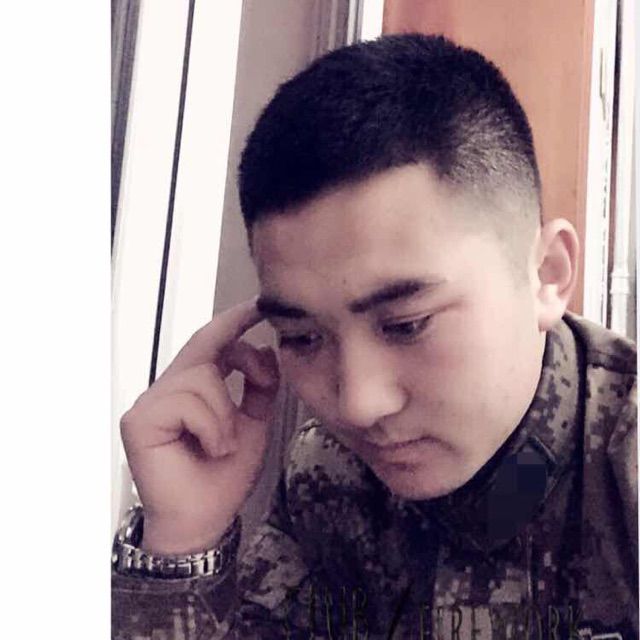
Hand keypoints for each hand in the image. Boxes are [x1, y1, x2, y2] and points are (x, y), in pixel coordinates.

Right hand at [120, 300, 279, 553]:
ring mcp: (149, 403)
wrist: (204, 520)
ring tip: (225, 443)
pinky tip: (213, 448)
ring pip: (201, 376)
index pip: (209, 342)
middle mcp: (166, 389)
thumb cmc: (223, 476)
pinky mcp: (139, 420)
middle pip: (204, 348)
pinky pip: (188, 401)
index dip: (232, 322)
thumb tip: (264, 351)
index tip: (256, 306)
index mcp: (190, 388)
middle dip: (241, 360)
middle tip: (263, 382)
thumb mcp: (254, 423)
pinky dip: (212, 425)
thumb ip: (259, 386)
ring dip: (226, 412)